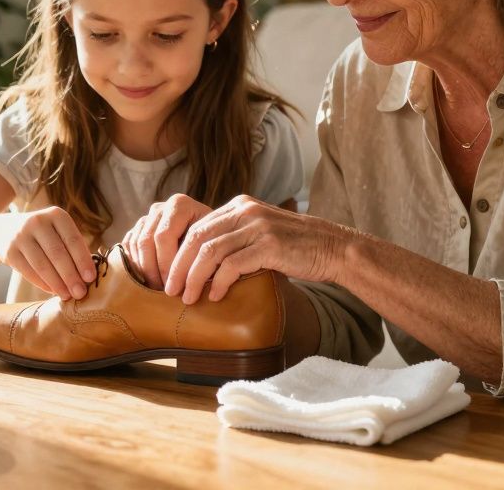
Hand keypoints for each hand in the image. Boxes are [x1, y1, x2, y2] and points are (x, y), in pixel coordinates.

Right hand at [0, 206, 95, 299]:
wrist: (6, 230)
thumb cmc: (44, 235)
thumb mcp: (58, 231)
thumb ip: (73, 247)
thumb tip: (89, 275)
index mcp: (56, 215)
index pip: (72, 239)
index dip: (82, 260)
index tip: (91, 278)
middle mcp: (37, 222)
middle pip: (57, 253)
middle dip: (71, 276)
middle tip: (80, 293)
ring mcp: (21, 236)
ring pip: (42, 264)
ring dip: (57, 283)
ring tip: (67, 296)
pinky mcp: (9, 251)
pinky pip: (28, 271)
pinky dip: (42, 284)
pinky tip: (52, 291)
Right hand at [121, 194, 212, 288]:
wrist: (208, 236)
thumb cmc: (213, 244)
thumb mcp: (214, 246)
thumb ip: (203, 257)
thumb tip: (191, 281)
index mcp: (179, 205)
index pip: (164, 236)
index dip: (166, 264)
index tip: (174, 287)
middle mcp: (160, 208)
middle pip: (146, 241)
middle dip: (153, 270)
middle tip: (163, 292)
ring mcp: (147, 217)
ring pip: (136, 245)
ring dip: (144, 270)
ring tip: (157, 289)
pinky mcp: (137, 229)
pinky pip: (128, 247)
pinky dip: (135, 265)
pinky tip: (148, 280)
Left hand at [165, 195, 347, 303]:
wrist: (333, 248)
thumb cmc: (295, 247)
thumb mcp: (260, 233)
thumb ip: (235, 238)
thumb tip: (202, 263)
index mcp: (240, 206)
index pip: (198, 227)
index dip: (179, 253)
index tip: (170, 276)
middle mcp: (246, 211)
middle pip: (198, 238)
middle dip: (179, 266)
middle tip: (170, 289)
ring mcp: (258, 227)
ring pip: (210, 251)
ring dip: (194, 277)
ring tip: (187, 297)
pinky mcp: (270, 245)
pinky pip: (233, 264)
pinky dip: (219, 282)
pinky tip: (215, 295)